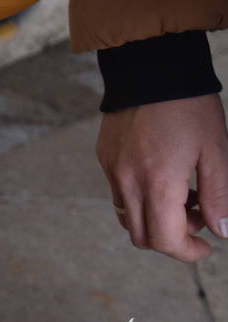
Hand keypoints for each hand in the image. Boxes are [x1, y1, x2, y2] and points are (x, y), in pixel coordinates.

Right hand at [97, 94, 227, 262]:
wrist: (151, 70)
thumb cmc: (189, 107)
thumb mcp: (216, 151)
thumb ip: (220, 195)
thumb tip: (224, 230)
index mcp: (158, 184)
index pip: (165, 240)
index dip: (187, 252)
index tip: (205, 248)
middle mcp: (128, 183)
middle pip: (142, 237)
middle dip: (172, 238)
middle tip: (199, 217)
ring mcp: (112, 172)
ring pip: (128, 218)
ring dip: (155, 219)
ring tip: (181, 195)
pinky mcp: (106, 160)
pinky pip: (120, 193)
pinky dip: (142, 197)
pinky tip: (162, 174)